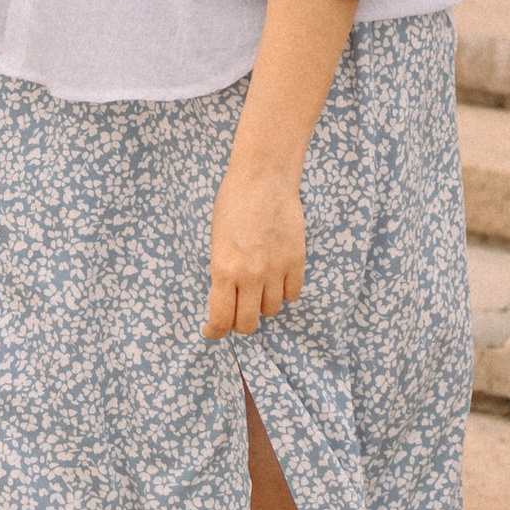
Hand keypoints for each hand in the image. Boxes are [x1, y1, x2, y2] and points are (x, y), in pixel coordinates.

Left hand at [203, 154, 305, 341]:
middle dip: (240, 324)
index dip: (216, 331)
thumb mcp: (216, 240)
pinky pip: (292, 294)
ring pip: (271, 310)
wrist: (263, 177)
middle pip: (248, 323)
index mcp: (223, 268)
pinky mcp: (296, 261)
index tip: (212, 331)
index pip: (221, 319)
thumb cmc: (233, 202)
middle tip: (237, 313)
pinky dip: (284, 292)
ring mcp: (276, 270)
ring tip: (258, 288)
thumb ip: (222, 271)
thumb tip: (226, 298)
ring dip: (262, 305)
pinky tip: (277, 280)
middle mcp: (250, 275)